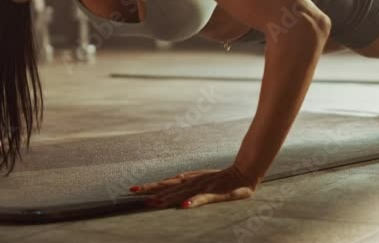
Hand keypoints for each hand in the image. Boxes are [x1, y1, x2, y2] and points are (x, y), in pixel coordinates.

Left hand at [128, 164, 258, 208]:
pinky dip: (193, 202)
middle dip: (152, 190)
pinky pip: (202, 198)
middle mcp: (193, 181)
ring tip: (153, 202)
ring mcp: (203, 186)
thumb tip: (173, 191)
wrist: (244, 172)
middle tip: (134, 193)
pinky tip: (183, 206)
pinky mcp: (215, 192)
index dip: (150, 185)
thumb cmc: (223, 178)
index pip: (166, 182)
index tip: (134, 189)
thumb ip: (188, 183)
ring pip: (182, 192)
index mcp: (189, 178)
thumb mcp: (202, 180)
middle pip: (169, 186)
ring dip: (167, 197)